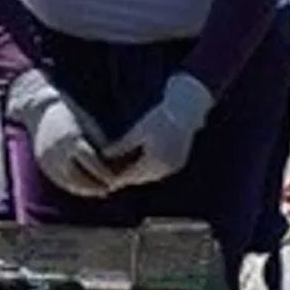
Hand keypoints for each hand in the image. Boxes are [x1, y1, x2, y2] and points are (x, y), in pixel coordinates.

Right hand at [6, 70, 115, 197]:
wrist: (41, 111)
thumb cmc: (72, 114)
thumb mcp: (87, 123)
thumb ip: (101, 141)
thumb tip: (122, 157)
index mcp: (71, 138)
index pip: (91, 161)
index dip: (104, 173)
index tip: (116, 179)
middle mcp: (58, 150)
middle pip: (79, 176)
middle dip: (96, 185)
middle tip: (111, 188)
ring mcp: (48, 159)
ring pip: (69, 182)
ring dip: (86, 189)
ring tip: (101, 191)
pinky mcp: (43, 163)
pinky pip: (59, 180)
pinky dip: (74, 186)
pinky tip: (86, 188)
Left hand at [102, 73, 213, 188]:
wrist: (185, 111)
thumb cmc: (160, 117)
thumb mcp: (139, 130)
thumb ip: (122, 145)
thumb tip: (104, 154)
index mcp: (154, 161)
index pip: (131, 175)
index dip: (117, 177)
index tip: (104, 177)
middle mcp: (165, 168)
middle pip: (140, 178)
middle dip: (126, 177)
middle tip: (110, 177)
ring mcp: (173, 167)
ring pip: (150, 175)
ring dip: (138, 174)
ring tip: (122, 171)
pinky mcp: (178, 163)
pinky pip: (159, 171)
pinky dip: (149, 169)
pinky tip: (139, 164)